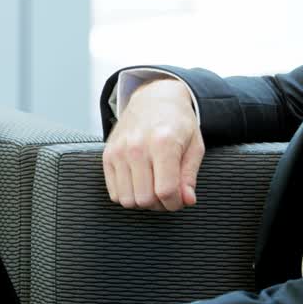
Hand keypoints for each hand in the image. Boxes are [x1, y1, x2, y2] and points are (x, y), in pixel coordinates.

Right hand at [104, 79, 204, 210]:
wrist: (153, 99)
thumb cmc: (177, 123)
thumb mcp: (195, 146)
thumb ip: (189, 175)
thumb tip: (186, 200)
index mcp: (163, 143)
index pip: (166, 190)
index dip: (176, 203)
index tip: (180, 199)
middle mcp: (137, 147)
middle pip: (145, 199)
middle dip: (160, 204)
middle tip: (168, 193)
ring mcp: (119, 151)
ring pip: (128, 200)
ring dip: (143, 202)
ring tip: (153, 189)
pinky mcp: (108, 156)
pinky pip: (115, 193)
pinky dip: (128, 195)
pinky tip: (140, 183)